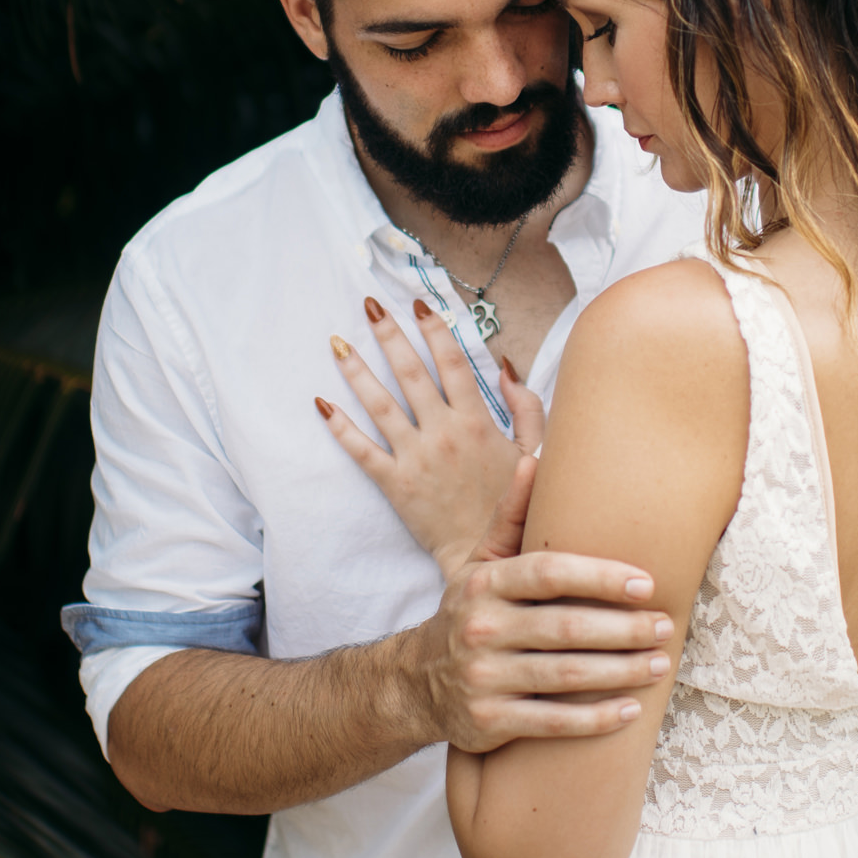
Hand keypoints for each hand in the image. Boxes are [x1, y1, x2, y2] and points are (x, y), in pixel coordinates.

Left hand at [316, 297, 546, 578]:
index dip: (435, 329)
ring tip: (338, 342)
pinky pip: (362, 451)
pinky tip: (322, 404)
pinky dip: (340, 427)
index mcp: (477, 421)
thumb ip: (526, 405)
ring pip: (380, 405)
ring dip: (357, 371)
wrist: (488, 555)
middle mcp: (443, 433)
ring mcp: (416, 457)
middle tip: (369, 305)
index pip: (453, 362)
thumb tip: (505, 365)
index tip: (419, 302)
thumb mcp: (535, 450)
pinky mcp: (395, 484)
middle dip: (389, 334)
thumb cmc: (514, 502)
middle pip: (410, 373)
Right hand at [394, 465, 672, 752]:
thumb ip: (511, 516)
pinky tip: (630, 711)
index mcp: (486, 583)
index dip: (601, 577)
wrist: (416, 683)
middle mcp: (481, 628)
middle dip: (624, 629)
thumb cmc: (469, 612)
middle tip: (666, 626)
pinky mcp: (489, 722)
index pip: (550, 573)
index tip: (647, 583)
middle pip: (565, 628)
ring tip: (660, 664)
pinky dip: (595, 719)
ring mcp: (483, 678)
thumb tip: (535, 458)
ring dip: (620, 672)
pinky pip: (552, 722)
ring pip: (565, 677)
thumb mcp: (481, 563)